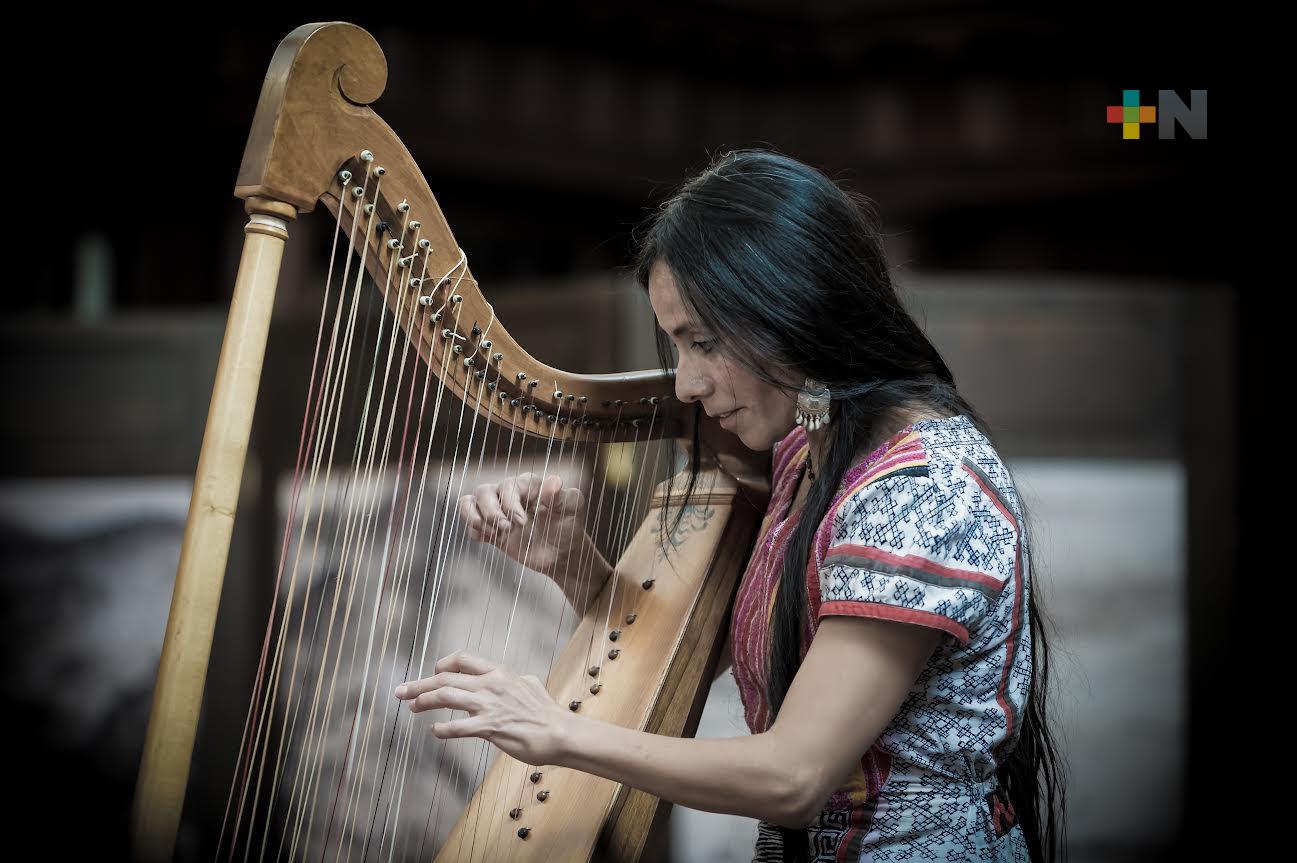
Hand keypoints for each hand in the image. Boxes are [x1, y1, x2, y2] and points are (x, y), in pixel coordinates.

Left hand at [394, 649, 570, 766]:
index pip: (462, 658)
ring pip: (446, 696)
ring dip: (423, 701)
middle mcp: (491, 684)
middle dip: (419, 684)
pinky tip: (434, 731)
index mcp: (499, 672)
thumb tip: (517, 678)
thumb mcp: (531, 684)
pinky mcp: (490, 727)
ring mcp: (489, 705)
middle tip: (400, 691)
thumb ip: (517, 680)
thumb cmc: (547, 712)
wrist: (560, 732)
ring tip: (411, 707)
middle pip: (445, 677)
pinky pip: (458, 727)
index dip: (442, 665)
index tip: (432, 673)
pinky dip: (442, 729)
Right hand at [459, 472, 588, 575]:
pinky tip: (490, 539)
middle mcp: (509, 494)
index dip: (510, 503)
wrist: (561, 553)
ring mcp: (498, 510)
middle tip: (508, 529)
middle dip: (491, 512)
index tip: (522, 522)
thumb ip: (563, 495)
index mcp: (528, 484)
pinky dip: (474, 530)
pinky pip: (470, 522)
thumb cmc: (569, 526)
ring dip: (476, 518)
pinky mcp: (491, 528)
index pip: (508, 485)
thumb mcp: (573, 510)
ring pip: (470, 501)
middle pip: (484, 491)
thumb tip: (552, 483)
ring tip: (494, 533)